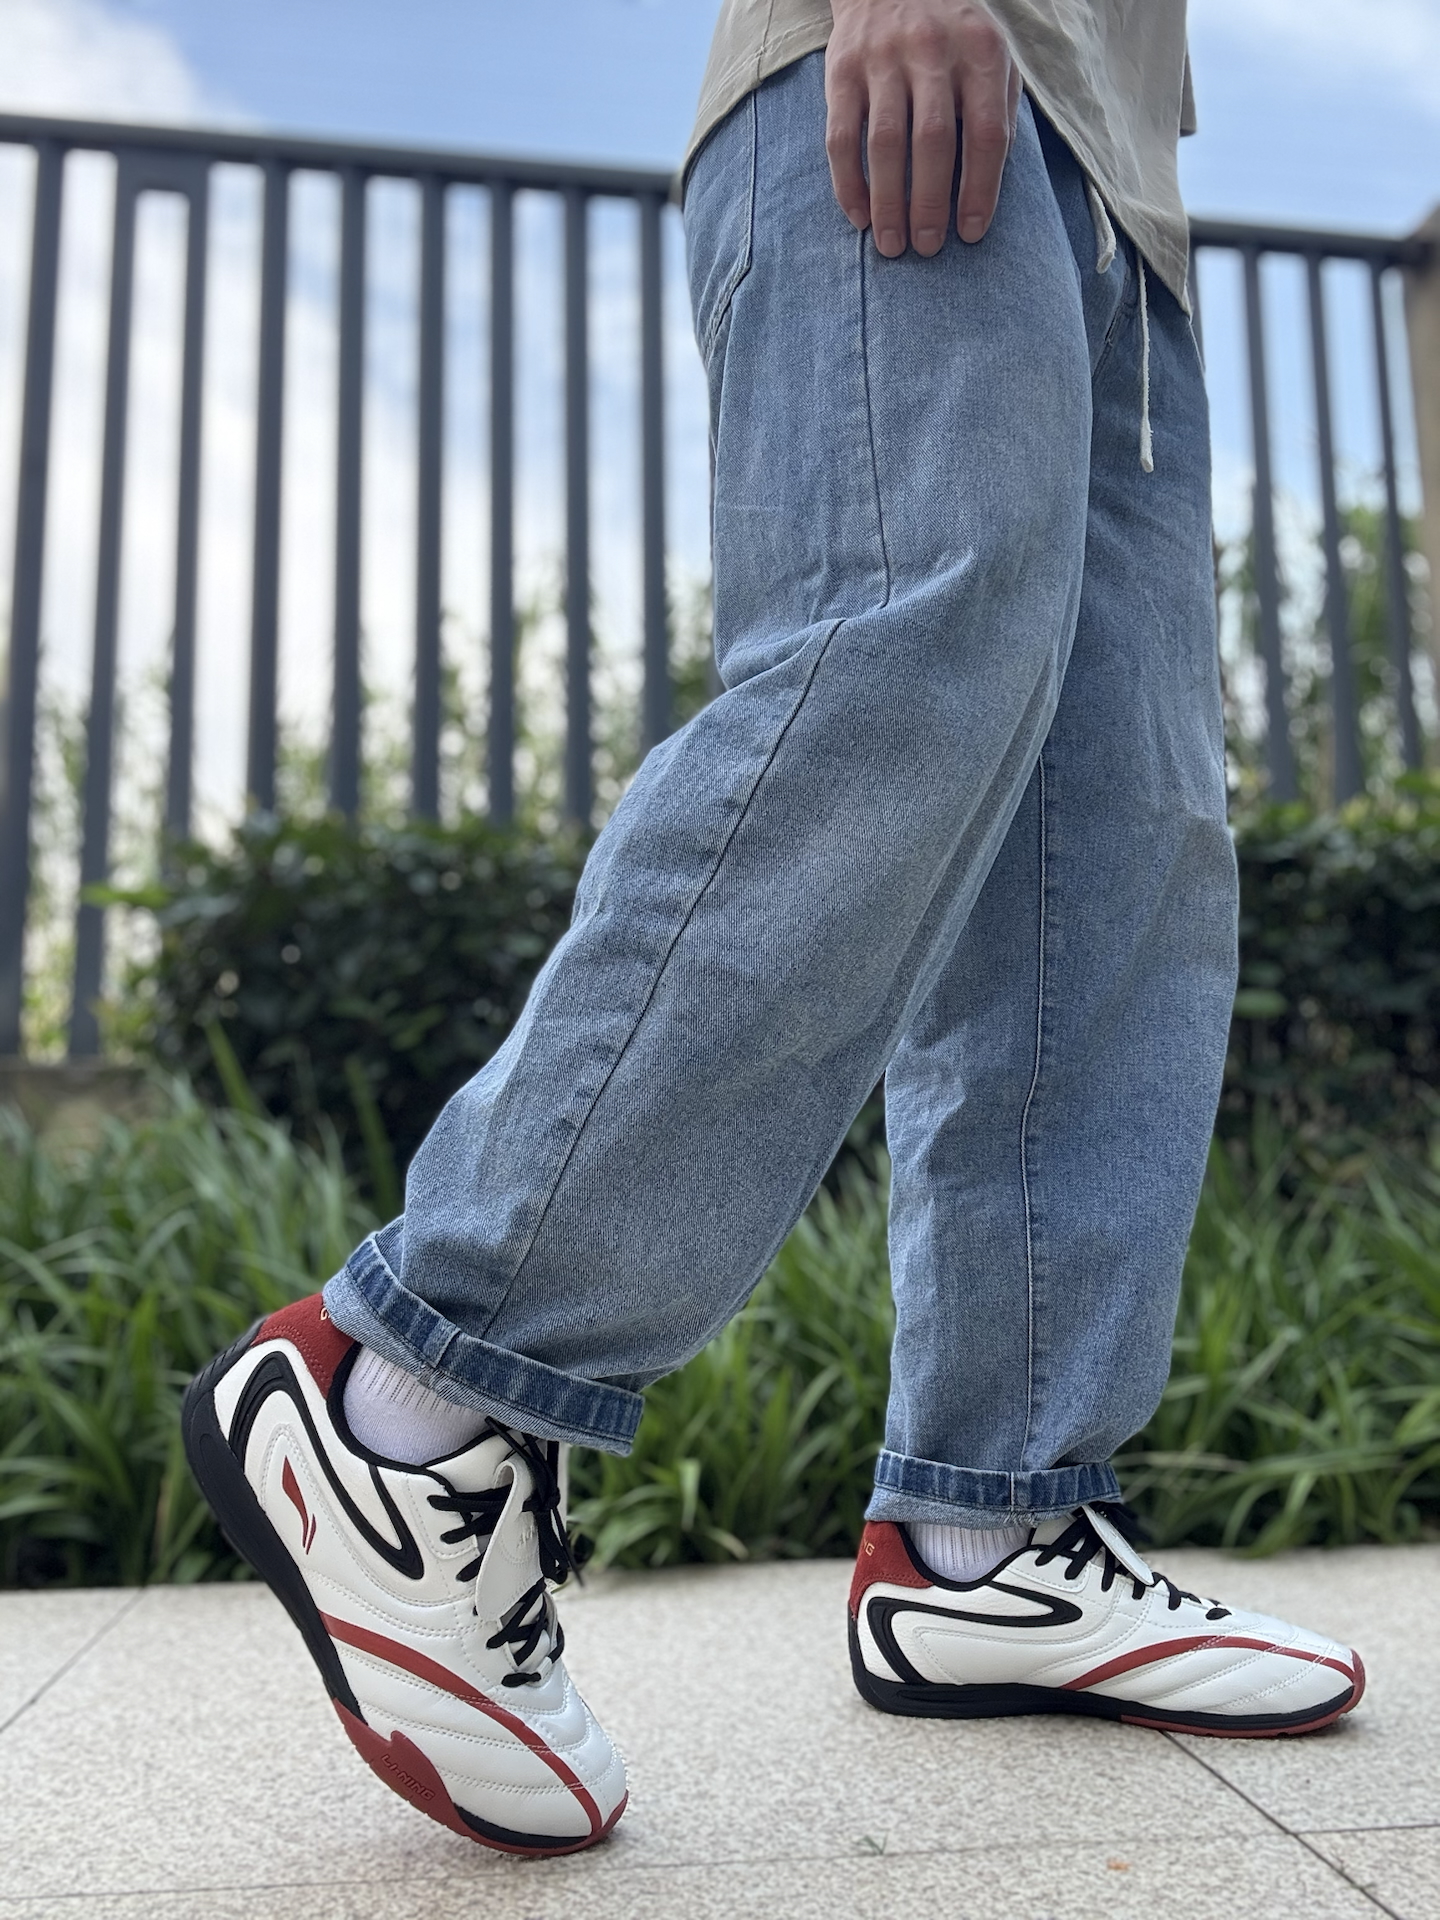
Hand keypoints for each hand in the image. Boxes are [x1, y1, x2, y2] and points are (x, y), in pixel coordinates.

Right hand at [825, 0, 1022, 256]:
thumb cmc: (953, 36)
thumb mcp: (992, 56)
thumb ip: (998, 110)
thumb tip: (987, 184)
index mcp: (980, 51)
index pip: (985, 133)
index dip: (980, 190)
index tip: (971, 233)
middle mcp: (931, 51)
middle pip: (932, 142)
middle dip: (931, 204)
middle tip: (927, 248)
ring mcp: (882, 59)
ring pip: (884, 144)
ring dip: (888, 203)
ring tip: (892, 245)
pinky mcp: (842, 70)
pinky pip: (841, 138)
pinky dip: (849, 184)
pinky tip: (860, 216)